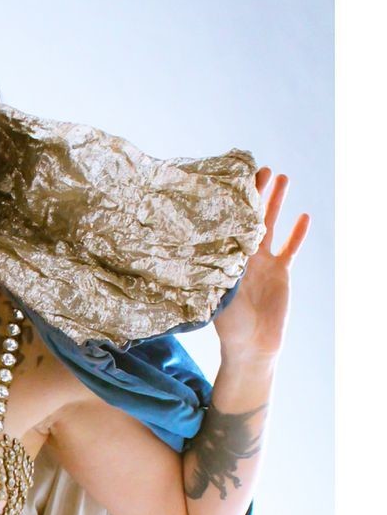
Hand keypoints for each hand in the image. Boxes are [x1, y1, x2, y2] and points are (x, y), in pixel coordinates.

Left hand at [213, 166, 310, 361]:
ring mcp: (263, 263)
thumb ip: (219, 277)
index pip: (225, 226)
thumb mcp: (219, 299)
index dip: (229, 205)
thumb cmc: (229, 327)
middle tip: (259, 169)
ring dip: (276, 203)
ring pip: (270, 226)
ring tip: (281, 178)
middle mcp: (241, 257)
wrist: (252, 345)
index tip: (229, 180)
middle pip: (248, 218)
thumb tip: (210, 257)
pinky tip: (304, 216)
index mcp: (223, 261)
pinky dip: (297, 233)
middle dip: (254, 194)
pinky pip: (290, 248)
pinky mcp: (281, 272)